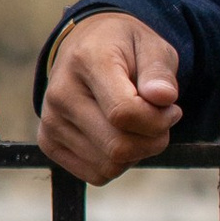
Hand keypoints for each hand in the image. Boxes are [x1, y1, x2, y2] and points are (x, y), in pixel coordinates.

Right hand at [39, 15, 183, 181]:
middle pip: (117, 146)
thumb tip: (164, 97)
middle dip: (152, 141)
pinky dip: (117, 163)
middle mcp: (61, 93)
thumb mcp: (151, 46)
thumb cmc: (124, 48)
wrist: (86, 46)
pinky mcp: (48, 142)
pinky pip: (96, 174)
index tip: (171, 108)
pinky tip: (119, 136)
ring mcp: (51, 121)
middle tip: (161, 121)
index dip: (158, 120)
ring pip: (109, 166)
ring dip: (136, 153)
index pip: (124, 113)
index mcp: (86, 61)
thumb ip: (159, 72)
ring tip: (137, 125)